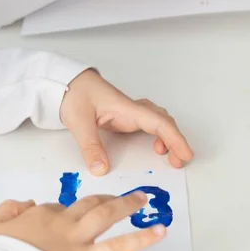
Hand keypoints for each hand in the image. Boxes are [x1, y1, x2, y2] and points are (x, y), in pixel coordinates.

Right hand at [0, 192, 165, 250]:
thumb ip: (9, 210)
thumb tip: (27, 204)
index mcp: (39, 215)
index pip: (57, 209)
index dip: (65, 214)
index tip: (66, 224)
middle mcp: (61, 221)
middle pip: (88, 204)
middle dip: (105, 199)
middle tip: (120, 199)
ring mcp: (77, 239)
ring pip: (105, 214)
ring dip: (126, 205)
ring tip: (142, 200)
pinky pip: (118, 247)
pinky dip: (141, 239)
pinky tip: (160, 232)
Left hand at [60, 70, 193, 174]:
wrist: (65, 81)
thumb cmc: (73, 93)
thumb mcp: (79, 121)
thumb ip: (90, 146)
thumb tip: (100, 169)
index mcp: (126, 108)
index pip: (158, 122)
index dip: (174, 139)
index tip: (184, 154)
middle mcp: (132, 109)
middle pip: (163, 121)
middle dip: (176, 140)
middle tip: (179, 162)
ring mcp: (129, 112)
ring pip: (158, 121)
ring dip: (169, 137)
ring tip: (169, 156)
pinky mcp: (123, 116)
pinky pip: (149, 124)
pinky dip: (158, 134)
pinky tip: (155, 146)